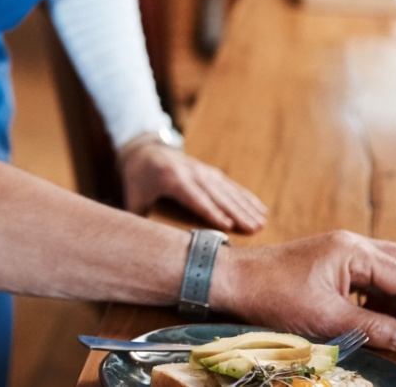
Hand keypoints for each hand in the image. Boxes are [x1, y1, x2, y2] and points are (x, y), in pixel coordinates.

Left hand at [118, 137, 265, 232]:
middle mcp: (189, 171)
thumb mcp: (133, 197)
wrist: (144, 149)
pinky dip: (246, 196)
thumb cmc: (137, 180)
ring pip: (227, 189)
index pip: (194, 198)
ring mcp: (201, 169)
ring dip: (246, 205)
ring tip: (262, 222)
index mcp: (170, 177)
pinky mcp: (209, 170)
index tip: (228, 226)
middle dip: (237, 212)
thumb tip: (149, 246)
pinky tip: (260, 208)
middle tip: (255, 229)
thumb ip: (141, 218)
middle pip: (216, 194)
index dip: (212, 212)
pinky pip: (230, 184)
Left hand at [212, 230, 395, 356]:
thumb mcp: (325, 318)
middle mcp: (351, 244)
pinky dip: (380, 300)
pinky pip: (369, 278)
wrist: (231, 280)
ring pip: (389, 272)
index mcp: (353, 250)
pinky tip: (373, 322)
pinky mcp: (331, 264)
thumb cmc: (271, 294)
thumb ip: (373, 329)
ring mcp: (341, 252)